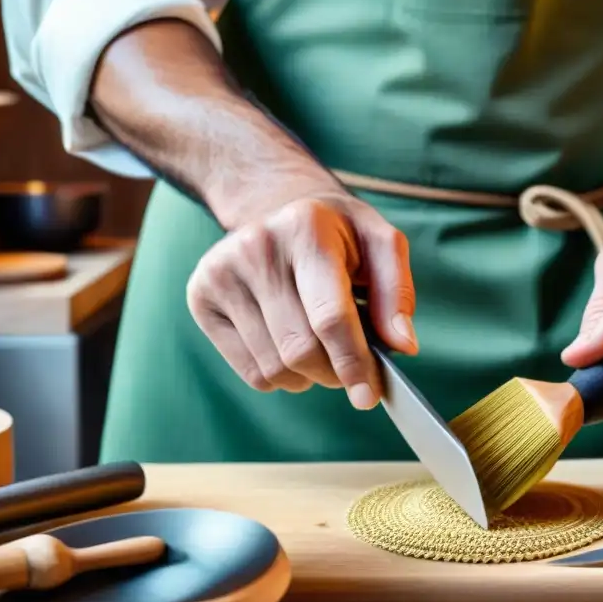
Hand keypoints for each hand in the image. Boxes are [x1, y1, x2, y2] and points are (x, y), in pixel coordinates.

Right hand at [186, 189, 417, 409]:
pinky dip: (280, 377)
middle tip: (351, 368)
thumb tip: (402, 345)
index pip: (329, 317)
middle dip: (334, 372)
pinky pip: (250, 372)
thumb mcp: (380, 244)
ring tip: (321, 349)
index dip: (353, 363)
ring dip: (308, 377)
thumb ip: (396, 293)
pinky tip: (289, 347)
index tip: (368, 395)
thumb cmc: (336, 234)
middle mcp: (256, 247)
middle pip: (300, 350)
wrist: (273, 206)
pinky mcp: (200, 298)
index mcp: (306, 228)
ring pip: (274, 368)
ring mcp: (221, 272)